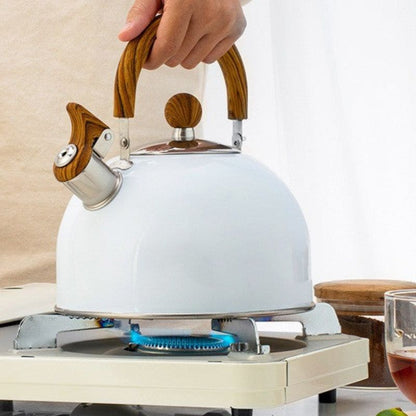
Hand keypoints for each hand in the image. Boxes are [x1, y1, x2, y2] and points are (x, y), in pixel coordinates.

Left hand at [118, 0, 245, 68]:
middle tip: (168, 33)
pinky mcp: (237, 28)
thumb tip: (125, 37)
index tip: (146, 59)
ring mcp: (226, 22)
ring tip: (186, 30)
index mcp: (186, 1)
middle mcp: (210, 13)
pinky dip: (202, 50)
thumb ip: (141, 13)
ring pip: (193, 62)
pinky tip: (202, 30)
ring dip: (184, 53)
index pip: (166, 47)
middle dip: (168, 51)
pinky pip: (210, 59)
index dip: (152, 59)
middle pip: (177, 59)